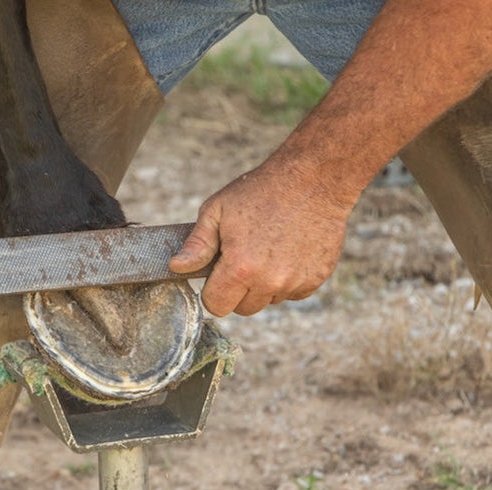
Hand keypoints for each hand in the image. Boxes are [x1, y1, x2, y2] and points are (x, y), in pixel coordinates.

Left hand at [169, 157, 355, 315]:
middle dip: (237, 289)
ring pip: (268, 301)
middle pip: (243, 308)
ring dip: (263, 285)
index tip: (218, 271)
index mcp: (240, 268)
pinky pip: (293, 293)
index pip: (216, 306)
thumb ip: (196, 245)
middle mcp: (269, 282)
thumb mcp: (217, 211)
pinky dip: (287, 280)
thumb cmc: (260, 192)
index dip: (213, 290)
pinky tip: (287, 252)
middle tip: (243, 257)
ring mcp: (295, 282)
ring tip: (267, 250)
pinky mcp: (316, 279)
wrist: (313, 179)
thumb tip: (175, 267)